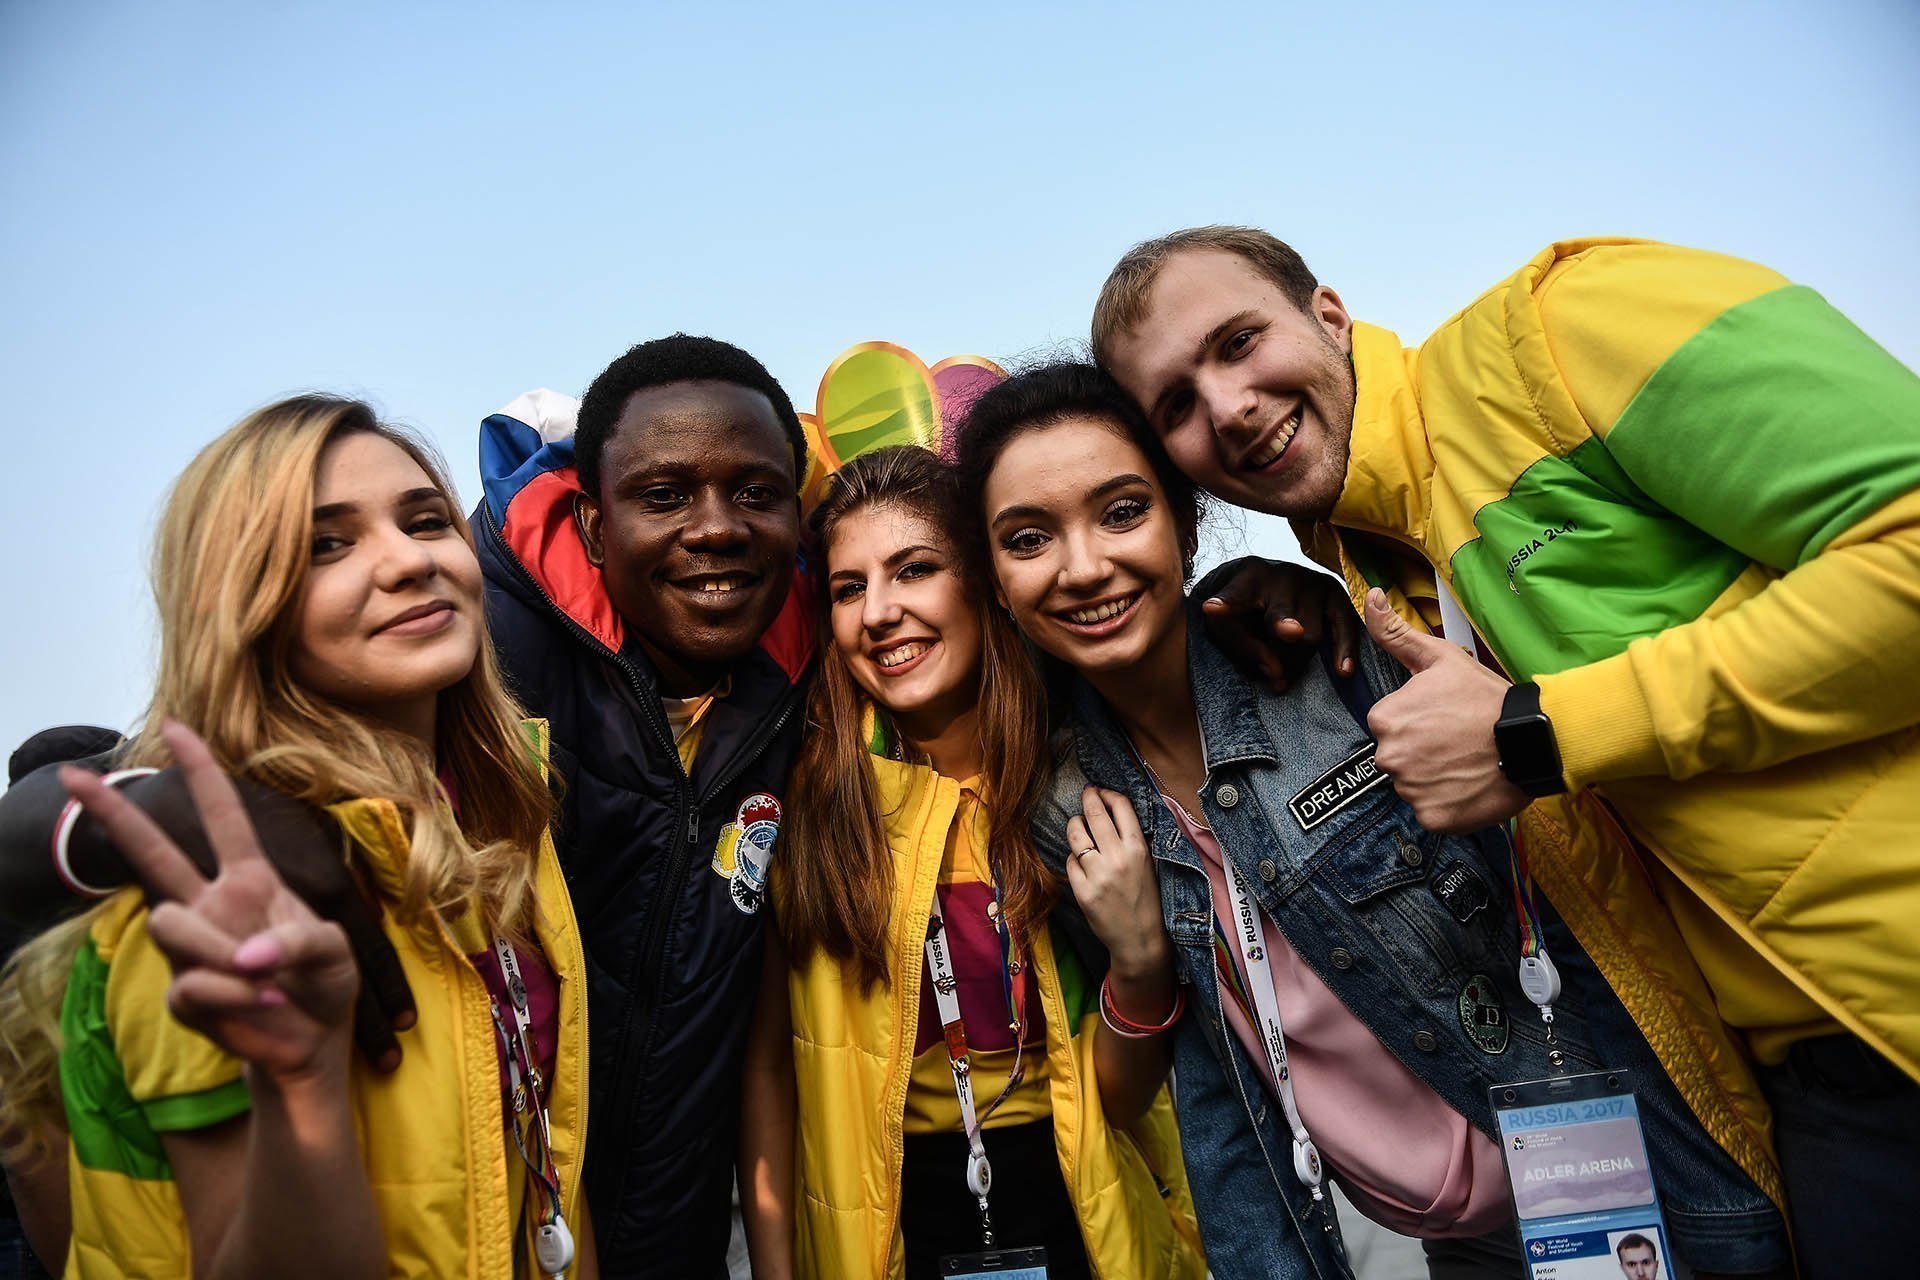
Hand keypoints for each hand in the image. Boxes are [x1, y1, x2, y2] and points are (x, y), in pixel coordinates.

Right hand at [74, 765, 413, 1071]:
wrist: (313, 1042)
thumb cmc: (325, 981)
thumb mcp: (334, 950)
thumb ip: (298, 941)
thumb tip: (245, 958)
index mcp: (250, 879)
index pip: (223, 817)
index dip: (202, 773)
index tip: (176, 728)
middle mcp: (212, 905)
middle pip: (153, 854)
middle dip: (114, 813)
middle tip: (73, 776)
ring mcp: (192, 949)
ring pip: (170, 924)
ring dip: (219, 950)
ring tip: (266, 979)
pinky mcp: (186, 995)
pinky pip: (192, 984)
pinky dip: (235, 996)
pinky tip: (264, 1004)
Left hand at [1064, 787, 1171, 981]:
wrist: (1141, 939)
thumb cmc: (1146, 900)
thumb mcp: (1148, 864)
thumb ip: (1131, 840)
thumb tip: (1110, 810)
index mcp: (1139, 849)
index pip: (1120, 806)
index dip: (1108, 793)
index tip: (1101, 791)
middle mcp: (1118, 858)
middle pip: (1094, 814)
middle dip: (1088, 798)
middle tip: (1086, 793)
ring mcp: (1098, 875)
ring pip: (1076, 834)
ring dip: (1075, 825)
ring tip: (1078, 826)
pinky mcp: (1083, 892)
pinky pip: (1069, 862)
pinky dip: (1073, 859)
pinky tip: (1081, 863)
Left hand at [1199, 557, 1359, 693]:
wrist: (1270, 582)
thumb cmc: (1244, 610)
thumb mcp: (1229, 626)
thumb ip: (1245, 649)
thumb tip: (1279, 675)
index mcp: (1247, 578)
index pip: (1235, 594)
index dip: (1225, 603)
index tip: (1211, 609)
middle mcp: (1282, 575)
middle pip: (1282, 617)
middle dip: (1285, 624)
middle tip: (1290, 632)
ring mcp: (1312, 582)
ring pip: (1311, 634)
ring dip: (1297, 662)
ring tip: (1282, 677)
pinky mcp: (1335, 594)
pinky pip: (1346, 626)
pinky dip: (1345, 650)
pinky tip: (1343, 672)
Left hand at [1363, 589, 1530, 832]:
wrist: (1531, 739)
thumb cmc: (1485, 697)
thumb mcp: (1439, 658)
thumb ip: (1396, 632)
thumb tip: (1370, 596)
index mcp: (1384, 719)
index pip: (1390, 726)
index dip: (1420, 722)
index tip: (1446, 719)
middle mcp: (1388, 757)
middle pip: (1399, 757)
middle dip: (1424, 751)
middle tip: (1459, 741)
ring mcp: (1410, 791)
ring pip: (1414, 785)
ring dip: (1436, 778)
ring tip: (1467, 762)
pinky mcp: (1432, 818)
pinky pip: (1431, 812)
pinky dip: (1448, 804)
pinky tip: (1469, 785)